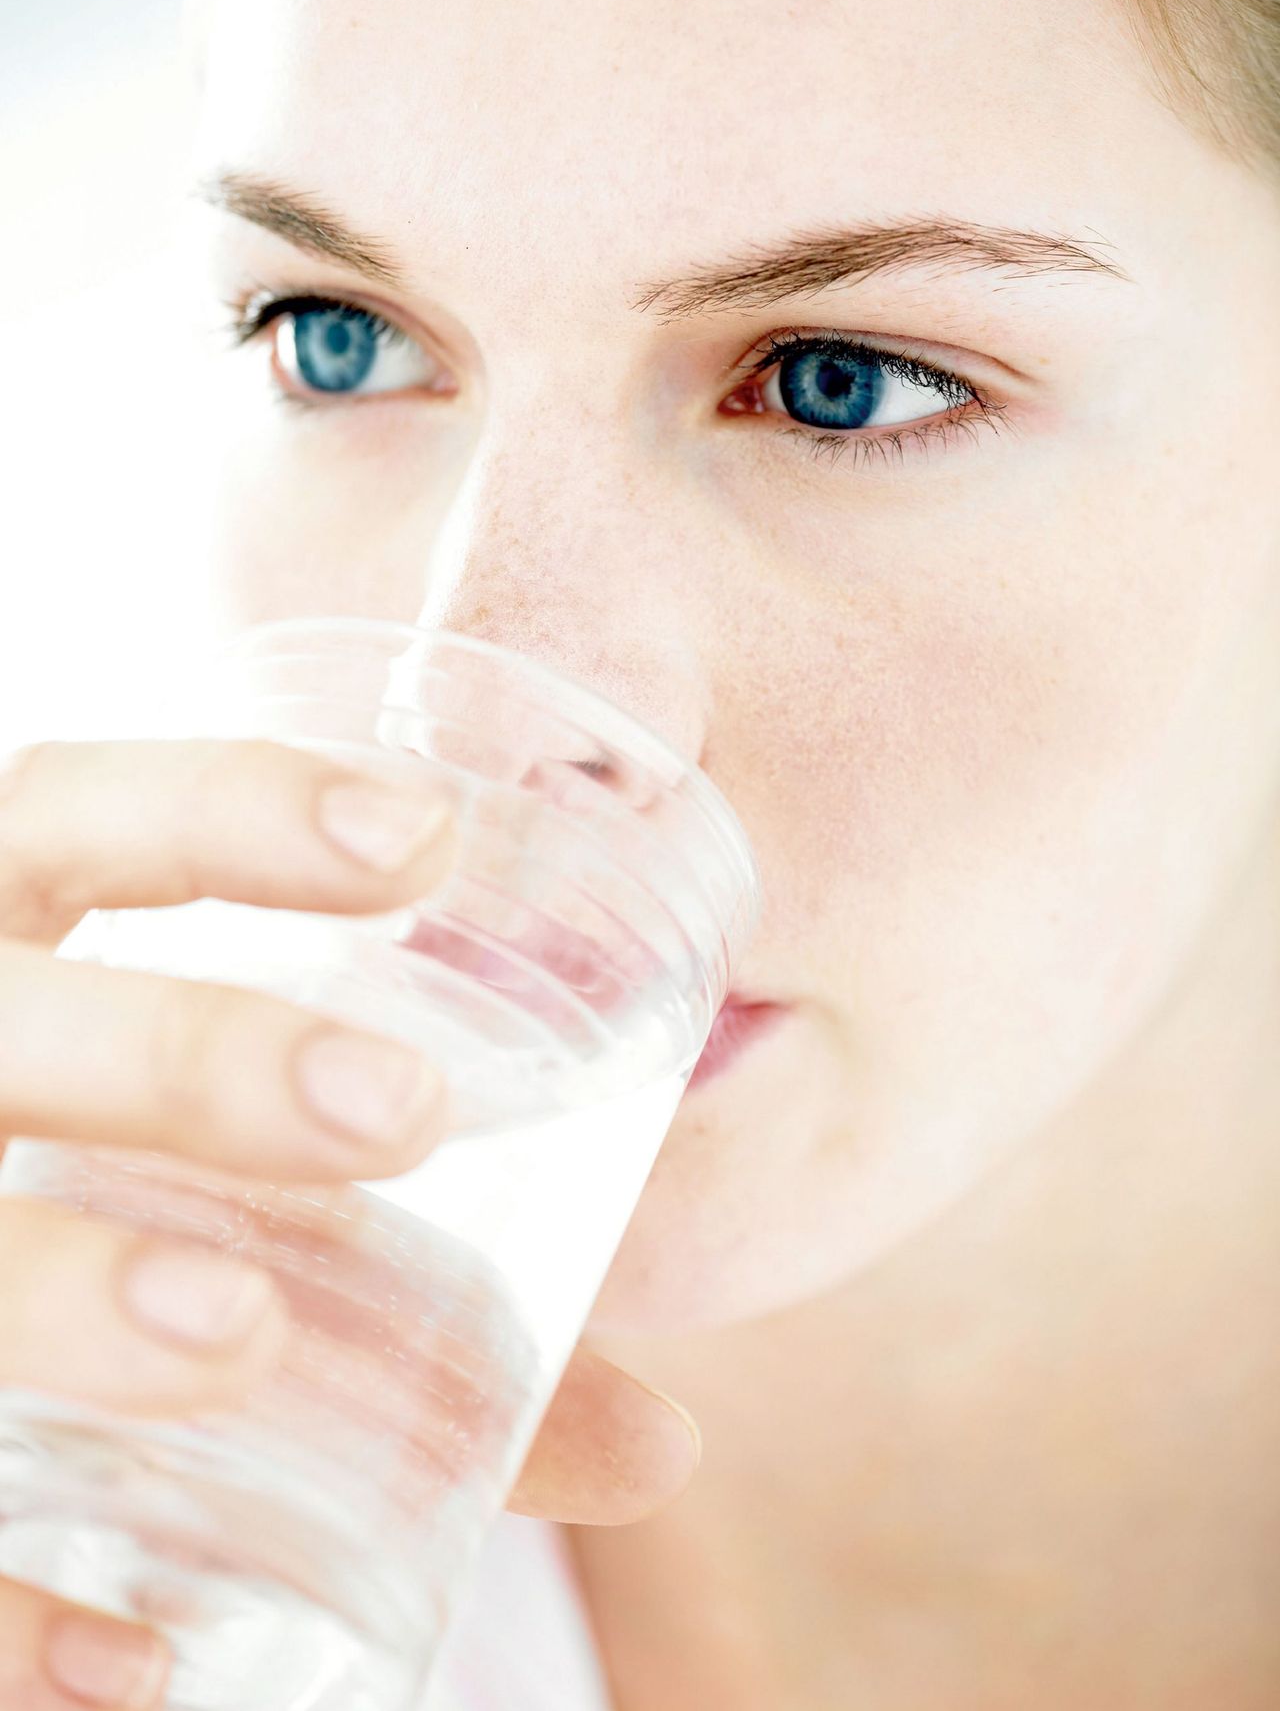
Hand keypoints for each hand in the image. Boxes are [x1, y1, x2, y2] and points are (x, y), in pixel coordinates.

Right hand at [0, 737, 699, 1707]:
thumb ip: (426, 1313)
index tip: (424, 835)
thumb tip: (669, 1441)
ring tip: (243, 1333)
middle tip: (401, 1108)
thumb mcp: (238, 1236)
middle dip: (184, 1050)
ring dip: (72, 1285)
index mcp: (12, 967)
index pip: (83, 818)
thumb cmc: (121, 1250)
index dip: (230, 803)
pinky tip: (138, 1670)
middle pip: (1, 1015)